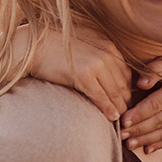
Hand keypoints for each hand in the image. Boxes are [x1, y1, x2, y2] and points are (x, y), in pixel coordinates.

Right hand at [19, 23, 136, 121]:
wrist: (34, 44)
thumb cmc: (56, 46)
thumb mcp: (84, 43)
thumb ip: (99, 52)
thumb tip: (107, 69)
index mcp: (108, 45)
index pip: (126, 72)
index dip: (127, 89)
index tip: (124, 100)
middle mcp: (106, 53)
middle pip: (123, 83)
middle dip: (126, 100)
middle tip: (127, 114)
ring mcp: (96, 64)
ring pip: (115, 91)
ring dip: (119, 107)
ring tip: (121, 118)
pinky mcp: (84, 75)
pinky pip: (101, 96)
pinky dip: (108, 108)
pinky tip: (112, 116)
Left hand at [120, 37, 161, 154]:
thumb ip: (153, 70)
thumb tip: (141, 83)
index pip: (155, 105)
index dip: (138, 114)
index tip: (122, 121)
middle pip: (158, 122)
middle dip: (138, 130)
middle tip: (120, 135)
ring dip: (146, 140)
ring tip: (129, 145)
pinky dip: (160, 144)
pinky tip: (146, 149)